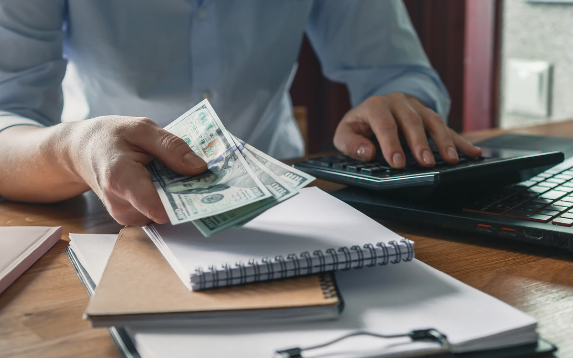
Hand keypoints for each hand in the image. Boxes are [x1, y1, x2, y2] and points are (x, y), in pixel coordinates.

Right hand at [65, 116, 206, 225]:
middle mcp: (120, 204)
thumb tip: (200, 167)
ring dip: (178, 197)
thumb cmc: (111, 136)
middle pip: (166, 210)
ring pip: (165, 214)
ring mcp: (125, 214)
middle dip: (187, 195)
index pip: (154, 206)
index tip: (209, 193)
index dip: (185, 203)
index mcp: (120, 178)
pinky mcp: (131, 218)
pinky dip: (169, 199)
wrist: (82, 151)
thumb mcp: (141, 128)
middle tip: (203, 177)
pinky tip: (170, 182)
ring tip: (181, 175)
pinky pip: (159, 213)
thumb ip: (170, 146)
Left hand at [333, 93, 481, 167]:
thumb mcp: (345, 132)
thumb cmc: (359, 125)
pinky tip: (473, 152)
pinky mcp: (429, 116)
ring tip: (451, 159)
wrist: (373, 108)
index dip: (391, 144)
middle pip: (412, 121)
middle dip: (420, 143)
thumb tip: (367, 152)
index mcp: (376, 106)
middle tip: (426, 162)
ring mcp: (417, 107)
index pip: (385, 124)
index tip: (398, 162)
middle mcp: (398, 102)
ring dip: (444, 141)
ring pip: (433, 121)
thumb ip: (350, 143)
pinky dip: (460, 141)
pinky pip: (447, 127)